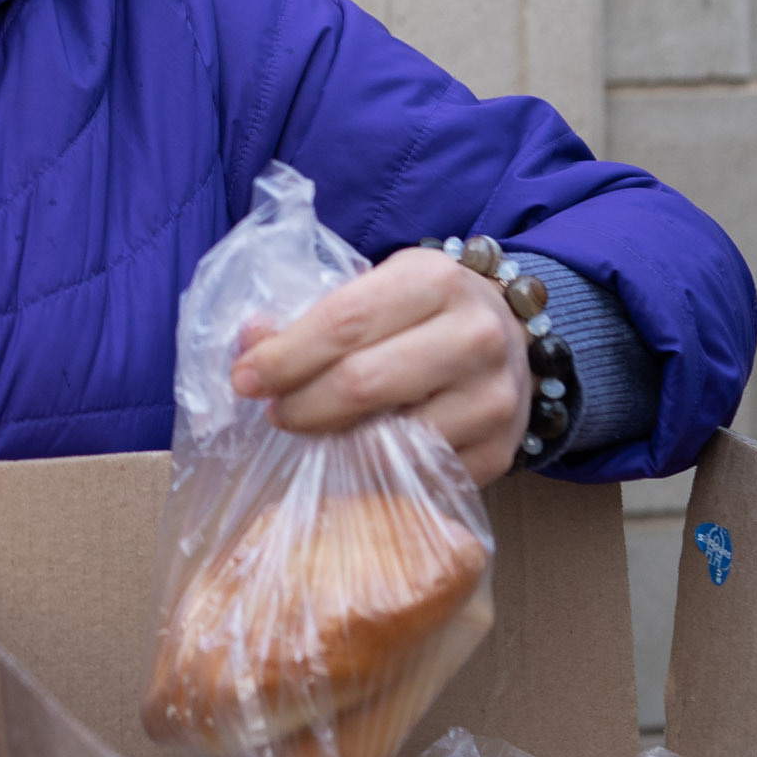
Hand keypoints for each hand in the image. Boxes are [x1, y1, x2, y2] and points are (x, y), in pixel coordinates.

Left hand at [228, 247, 531, 485]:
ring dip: (333, 442)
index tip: (244, 378)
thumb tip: (250, 344)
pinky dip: (373, 472)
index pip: (344, 321)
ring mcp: (493, 399)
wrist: (511, 335)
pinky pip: (418, 476)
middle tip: (272, 411)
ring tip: (309, 431)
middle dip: (300, 404)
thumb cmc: (423, 310)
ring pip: (390, 439)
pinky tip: (352, 457)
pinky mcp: (499, 452)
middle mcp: (474, 336)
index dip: (285, 356)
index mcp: (434, 280)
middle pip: (362, 383)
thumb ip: (314, 314)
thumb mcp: (377, 288)